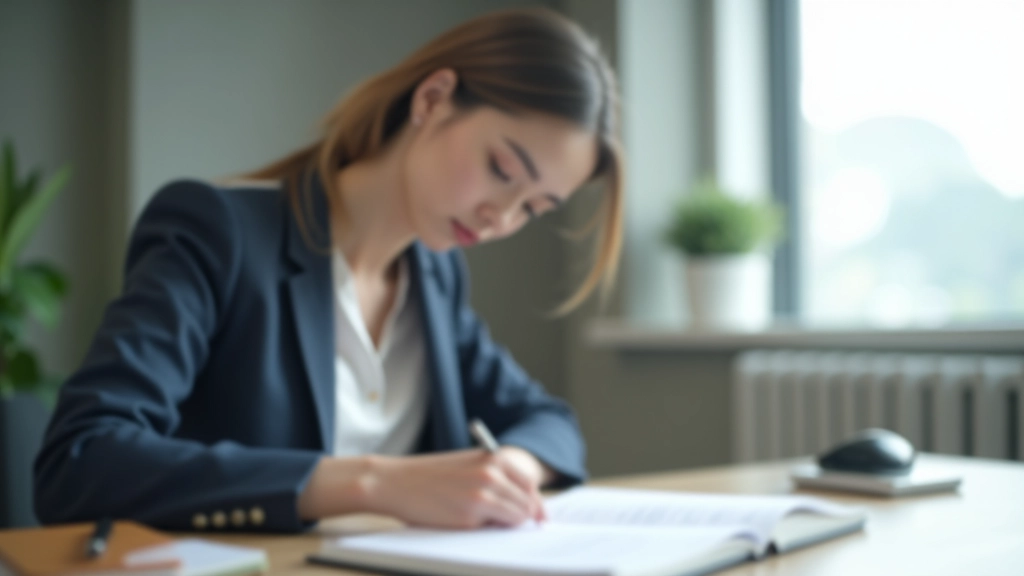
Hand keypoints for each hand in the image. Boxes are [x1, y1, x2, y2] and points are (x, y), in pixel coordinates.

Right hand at [363, 449, 546, 528]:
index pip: (530, 485)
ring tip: (479, 517)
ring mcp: (483, 495)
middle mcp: (492, 474)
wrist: (395, 481)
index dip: (536, 504)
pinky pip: (493, 528)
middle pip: (528, 504)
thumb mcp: (468, 465)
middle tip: (507, 522)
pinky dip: (485, 528)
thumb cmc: (430, 476)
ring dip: (505, 523)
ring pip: (516, 518)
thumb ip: (496, 478)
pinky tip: (463, 519)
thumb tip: (525, 506)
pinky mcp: (470, 516)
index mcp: (493, 458)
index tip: (539, 517)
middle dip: (522, 517)